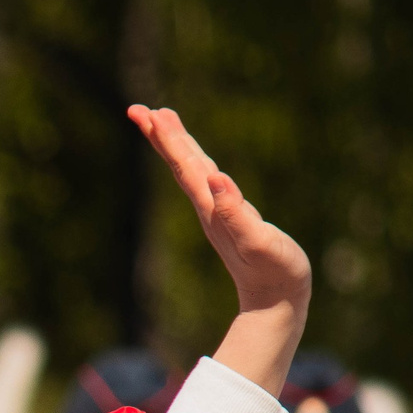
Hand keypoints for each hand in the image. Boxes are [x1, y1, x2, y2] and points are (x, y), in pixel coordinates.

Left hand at [130, 105, 311, 393]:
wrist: (275, 302)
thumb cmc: (274, 271)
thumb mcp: (257, 241)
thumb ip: (235, 212)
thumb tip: (215, 179)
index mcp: (213, 207)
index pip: (186, 167)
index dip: (169, 140)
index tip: (151, 114)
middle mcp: (209, 207)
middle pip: (181, 165)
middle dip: (161, 136)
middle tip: (137, 109)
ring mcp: (216, 213)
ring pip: (190, 171)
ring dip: (175, 145)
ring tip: (160, 120)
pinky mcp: (228, 218)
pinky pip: (205, 183)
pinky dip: (195, 163)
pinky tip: (194, 158)